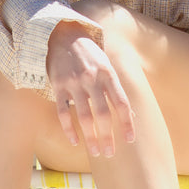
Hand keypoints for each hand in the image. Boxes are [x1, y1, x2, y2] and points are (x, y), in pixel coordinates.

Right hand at [46, 21, 136, 159]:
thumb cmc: (90, 55)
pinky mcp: (58, 86)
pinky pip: (63, 112)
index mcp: (108, 74)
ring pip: (83, 116)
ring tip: (97, 152)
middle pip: (102, 113)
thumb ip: (115, 89)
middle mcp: (92, 79)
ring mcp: (74, 83)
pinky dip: (69, 129)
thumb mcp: (107, 66)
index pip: (121, 102)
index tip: (130, 140)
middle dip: (107, 136)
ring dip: (91, 137)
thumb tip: (130, 115)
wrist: (64, 36)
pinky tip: (75, 141)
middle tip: (110, 153)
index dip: (126, 122)